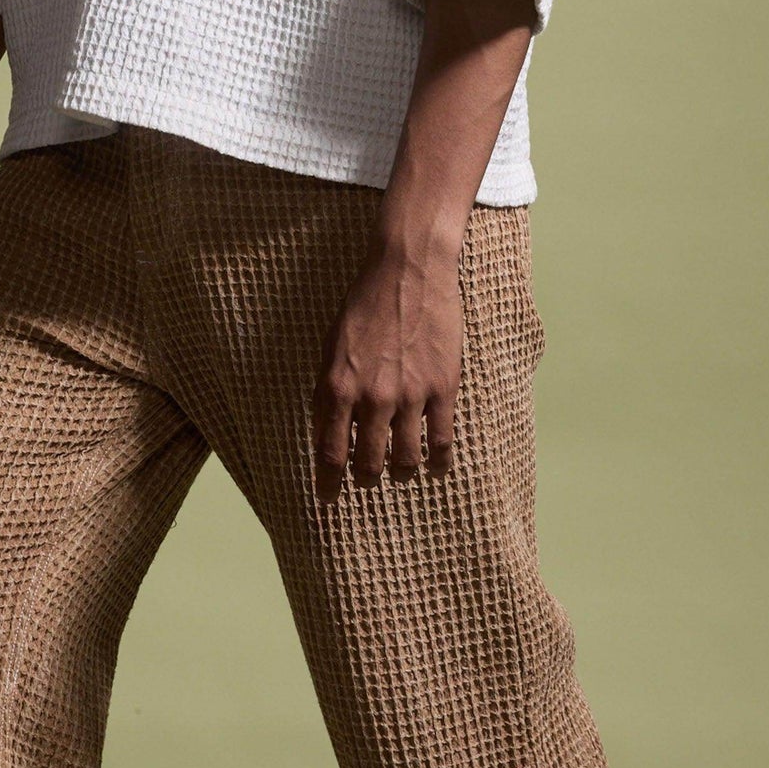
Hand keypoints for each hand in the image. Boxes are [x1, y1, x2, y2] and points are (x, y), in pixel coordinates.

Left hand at [311, 239, 460, 500]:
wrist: (407, 270)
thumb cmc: (364, 304)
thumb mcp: (331, 346)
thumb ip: (328, 390)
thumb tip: (326, 430)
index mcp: (337, 386)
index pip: (329, 451)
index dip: (328, 482)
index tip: (328, 497)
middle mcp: (371, 397)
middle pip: (367, 463)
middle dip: (365, 479)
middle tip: (367, 480)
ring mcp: (410, 395)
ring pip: (405, 459)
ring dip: (401, 474)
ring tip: (402, 474)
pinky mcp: (442, 388)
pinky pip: (441, 441)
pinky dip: (438, 464)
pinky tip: (437, 470)